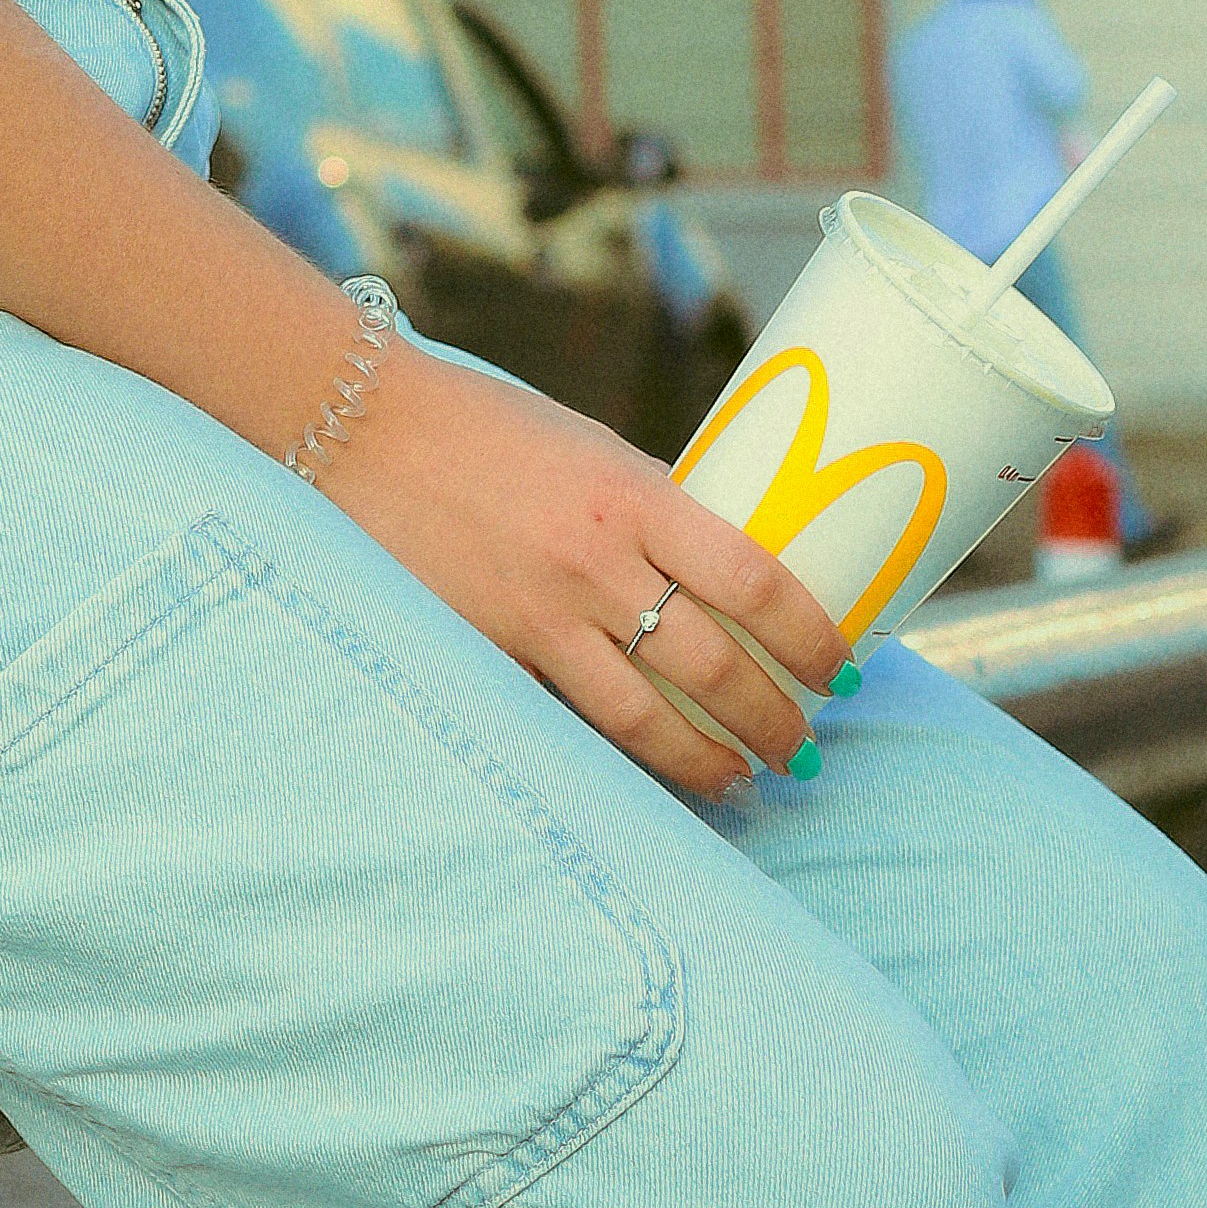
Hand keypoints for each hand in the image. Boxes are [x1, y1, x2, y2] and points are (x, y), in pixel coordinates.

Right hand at [327, 350, 845, 801]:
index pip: (754, 580)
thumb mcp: (592, 450)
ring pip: (646, 718)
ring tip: (741, 781)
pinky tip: (646, 773)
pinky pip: (571, 719)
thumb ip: (653, 509)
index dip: (811, 637)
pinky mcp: (490, 651)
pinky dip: (619, 754)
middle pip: (713, 667)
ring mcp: (538, 615)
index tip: (842, 668)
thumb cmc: (488, 429)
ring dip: (707, 761)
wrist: (363, 426)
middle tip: (804, 748)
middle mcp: (594, 561)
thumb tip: (721, 569)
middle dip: (773, 721)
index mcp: (632, 494)